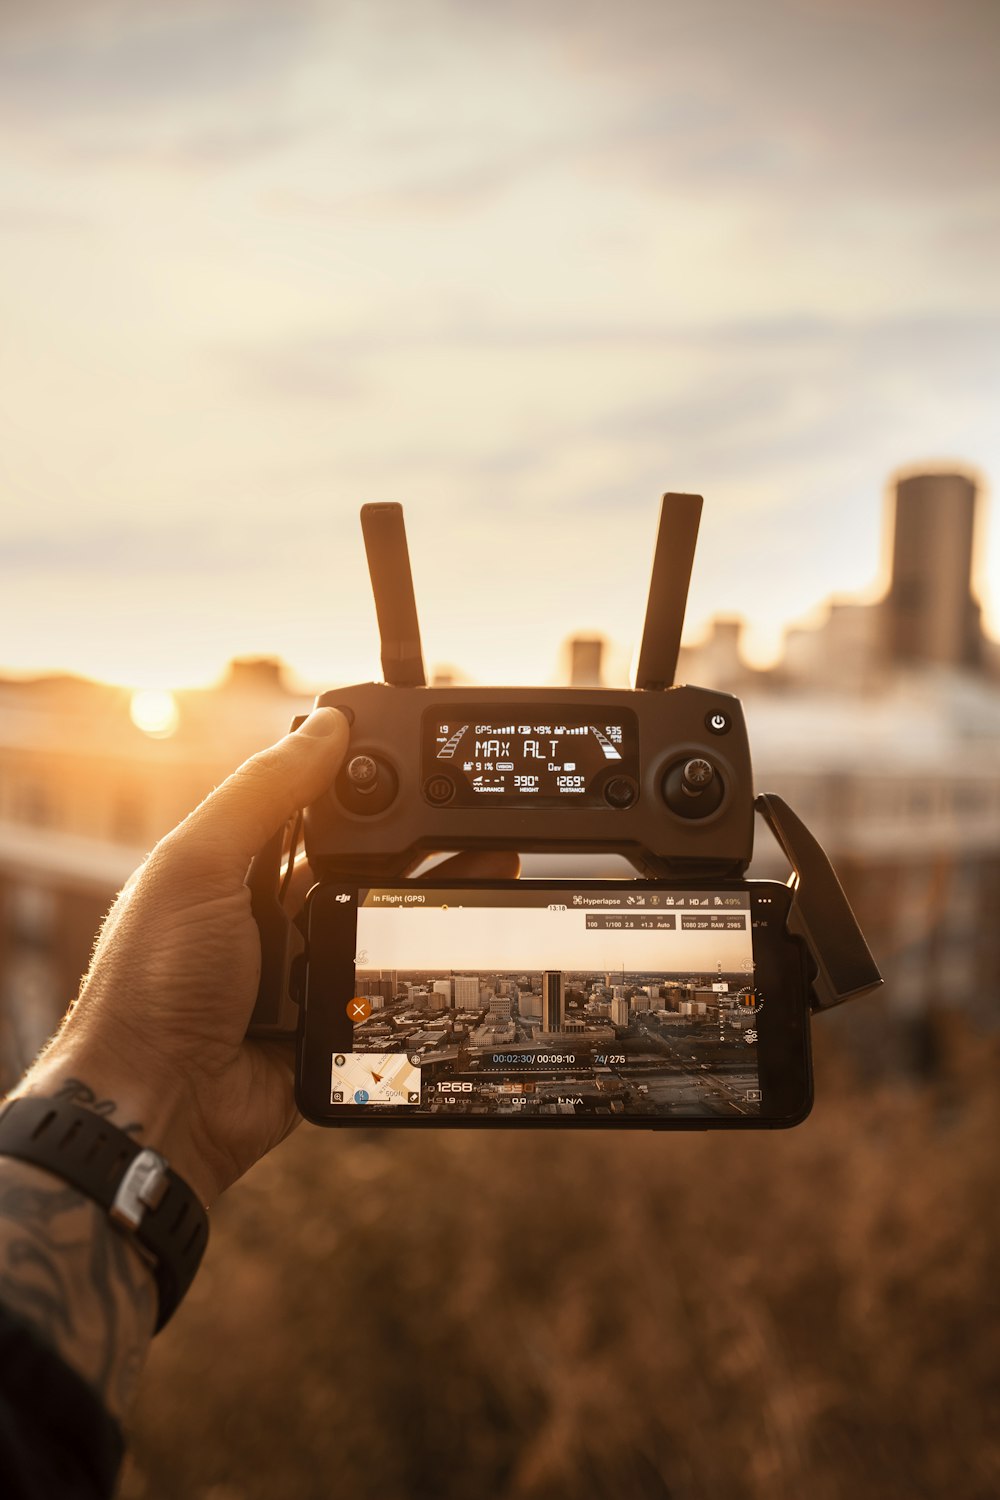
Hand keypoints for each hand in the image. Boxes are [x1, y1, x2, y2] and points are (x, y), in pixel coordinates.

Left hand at [12, 707, 518, 1207]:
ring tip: (495, 867)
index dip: (364, 782)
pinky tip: (464, 936)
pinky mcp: (329, 1022)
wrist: (156, 1107)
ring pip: (384, 919)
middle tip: (475, 815)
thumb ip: (261, 793)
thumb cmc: (151, 983)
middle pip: (362, 862)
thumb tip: (328, 726)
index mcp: (234, 866)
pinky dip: (425, 962)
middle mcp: (271, 912)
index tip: (422, 758)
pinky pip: (386, 983)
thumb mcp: (199, 866)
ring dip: (434, 895)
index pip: (311, 806)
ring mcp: (302, 969)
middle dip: (420, 842)